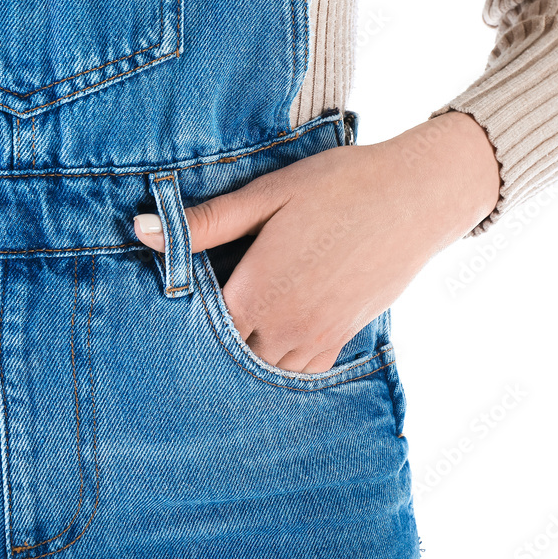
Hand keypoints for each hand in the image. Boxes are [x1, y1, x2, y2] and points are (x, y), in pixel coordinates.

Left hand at [133, 111, 500, 372]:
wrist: (417, 197)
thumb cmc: (341, 186)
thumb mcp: (269, 194)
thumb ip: (206, 221)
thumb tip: (140, 230)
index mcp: (258, 292)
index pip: (195, 326)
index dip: (176, 315)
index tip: (163, 299)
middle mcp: (284, 327)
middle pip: (225, 355)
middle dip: (206, 341)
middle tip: (191, 320)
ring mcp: (317, 338)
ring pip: (261, 370)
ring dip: (242, 356)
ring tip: (231, 331)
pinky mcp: (342, 338)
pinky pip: (300, 372)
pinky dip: (279, 364)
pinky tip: (270, 341)